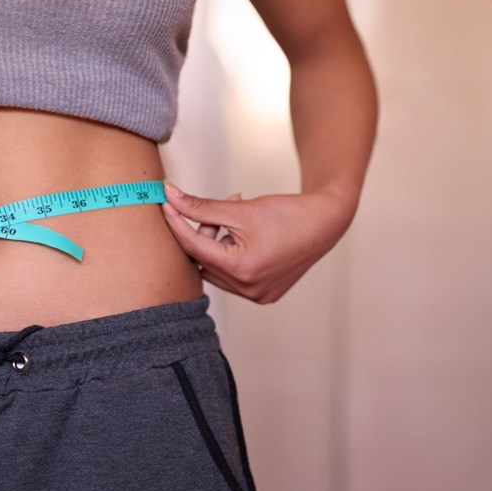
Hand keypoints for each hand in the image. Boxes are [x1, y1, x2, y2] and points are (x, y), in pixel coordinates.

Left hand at [160, 181, 355, 303]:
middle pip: (204, 261)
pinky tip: (243, 237)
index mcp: (241, 269)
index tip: (166, 203)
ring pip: (216, 270)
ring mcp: (257, 295)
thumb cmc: (288, 214)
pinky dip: (230, 256)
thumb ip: (202, 206)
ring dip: (216, 245)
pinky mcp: (264, 294)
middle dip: (202, 233)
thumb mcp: (241, 208)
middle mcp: (248, 289)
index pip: (194, 246)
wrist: (326, 223)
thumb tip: (170, 195)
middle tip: (214, 211)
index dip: (177, 222)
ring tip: (235, 221)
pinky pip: (233, 277)